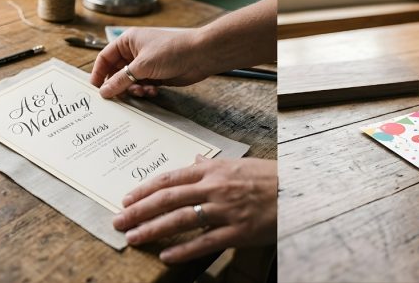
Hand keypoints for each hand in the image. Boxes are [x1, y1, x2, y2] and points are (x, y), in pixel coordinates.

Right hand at [90, 0, 274, 98]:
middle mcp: (135, 51)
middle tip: (118, 97)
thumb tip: (104, 91)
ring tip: (142, 91)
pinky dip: (145, 91)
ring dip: (134, 89)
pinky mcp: (157, 75)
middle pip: (116, 72)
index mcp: (128, 41)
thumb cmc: (172, 50)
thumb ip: (120, 80)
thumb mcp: (142, 66)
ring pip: (130, 81)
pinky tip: (153, 91)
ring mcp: (147, 64)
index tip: (95, 89)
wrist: (200, 55)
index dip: (98, 73)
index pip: (105, 57)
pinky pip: (143, 86)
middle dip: (118, 85)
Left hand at [112, 155, 277, 262]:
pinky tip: (166, 255)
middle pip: (168, 199)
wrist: (300, 191)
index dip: (144, 190)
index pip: (170, 179)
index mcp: (213, 171)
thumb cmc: (269, 179)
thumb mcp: (237, 165)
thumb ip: (211, 167)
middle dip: (138, 211)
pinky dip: (183, 249)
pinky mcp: (238, 231)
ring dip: (153, 230)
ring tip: (134, 238)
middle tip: (118, 221)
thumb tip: (192, 162)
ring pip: (181, 220)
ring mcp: (226, 210)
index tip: (126, 199)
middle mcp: (215, 188)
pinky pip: (205, 242)